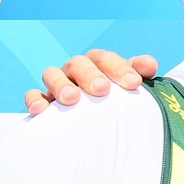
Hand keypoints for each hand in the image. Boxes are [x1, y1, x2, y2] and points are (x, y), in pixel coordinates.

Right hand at [25, 49, 157, 114]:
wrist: (97, 124)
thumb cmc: (118, 102)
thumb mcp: (129, 88)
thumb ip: (139, 74)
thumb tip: (149, 64)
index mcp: (99, 64)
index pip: (107, 59)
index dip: (120, 68)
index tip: (134, 83)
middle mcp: (77, 70)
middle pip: (79, 63)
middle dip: (90, 75)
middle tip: (102, 90)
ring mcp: (57, 85)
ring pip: (52, 74)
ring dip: (61, 85)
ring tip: (72, 99)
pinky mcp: (43, 103)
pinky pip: (33, 96)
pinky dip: (34, 100)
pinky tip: (41, 111)